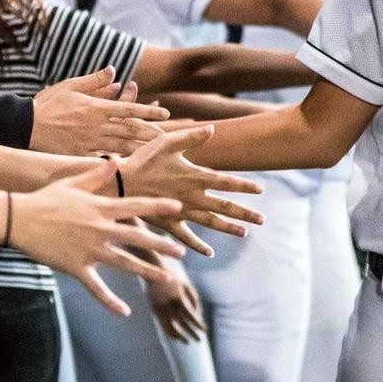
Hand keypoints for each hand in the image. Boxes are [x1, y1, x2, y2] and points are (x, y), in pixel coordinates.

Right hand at [11, 160, 184, 314]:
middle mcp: (100, 229)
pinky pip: (97, 288)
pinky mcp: (76, 267)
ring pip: (124, 264)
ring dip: (147, 272)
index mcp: (100, 208)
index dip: (158, 206)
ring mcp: (89, 250)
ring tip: (167, 279)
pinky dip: (110, 301)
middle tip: (181, 252)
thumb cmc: (45, 199)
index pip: (136, 206)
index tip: (178, 207)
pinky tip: (124, 312)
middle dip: (161, 246)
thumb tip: (115, 159)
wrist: (19, 218)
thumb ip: (97, 174)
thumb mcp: (72, 183)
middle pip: (137, 239)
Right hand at [30, 67, 170, 155]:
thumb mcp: (71, 86)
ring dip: (140, 147)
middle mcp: (96, 125)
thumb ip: (95, 80)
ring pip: (121, 145)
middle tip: (168, 137)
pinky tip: (131, 166)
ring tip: (156, 150)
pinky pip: (103, 158)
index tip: (165, 114)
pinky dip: (118, 161)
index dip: (148, 111)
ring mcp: (89, 142)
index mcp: (96, 107)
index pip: (128, 109)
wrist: (25, 125)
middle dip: (150, 133)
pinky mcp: (81, 154)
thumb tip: (115, 71)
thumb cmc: (48, 103)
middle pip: (129, 130)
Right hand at [118, 126, 264, 255]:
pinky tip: (209, 253)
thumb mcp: (166, 142)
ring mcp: (182, 212)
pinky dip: (198, 245)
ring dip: (228, 228)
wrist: (120, 184)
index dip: (244, 186)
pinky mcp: (169, 222)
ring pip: (210, 222)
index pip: (226, 182)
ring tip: (244, 233)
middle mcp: (192, 197)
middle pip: (224, 207)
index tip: (261, 190)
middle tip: (262, 220)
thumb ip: (190, 137)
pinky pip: (187, 236)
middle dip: (244, 213)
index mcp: (194, 177)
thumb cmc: (142, 159)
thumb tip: (212, 129)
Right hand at [147, 259, 206, 341]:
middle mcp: (169, 306)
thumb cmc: (172, 276)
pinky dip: (170, 332)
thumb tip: (198, 313)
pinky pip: (163, 325)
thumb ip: (194, 299)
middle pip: (183, 324)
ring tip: (187, 342)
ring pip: (172, 328)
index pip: (191, 316)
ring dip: (180, 336)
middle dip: (192, 332)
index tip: (205, 331)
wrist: (151, 270)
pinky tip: (176, 337)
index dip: (198, 324)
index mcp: (179, 298)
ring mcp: (161, 309)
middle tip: (199, 340)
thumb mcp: (186, 284)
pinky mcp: (154, 311)